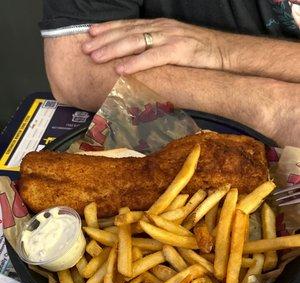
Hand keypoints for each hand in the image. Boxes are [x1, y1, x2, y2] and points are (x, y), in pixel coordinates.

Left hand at [82, 18, 223, 73]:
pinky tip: (121, 69)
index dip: (108, 29)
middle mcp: (161, 28)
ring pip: (135, 42)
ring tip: (95, 57)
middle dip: (104, 40)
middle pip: (127, 32)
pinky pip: (153, 57)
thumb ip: (156, 48)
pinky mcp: (179, 51)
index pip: (128, 25)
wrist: (225, 52)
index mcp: (159, 26)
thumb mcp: (174, 44)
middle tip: (85, 48)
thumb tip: (137, 59)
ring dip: (113, 49)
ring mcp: (170, 38)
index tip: (90, 34)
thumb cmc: (198, 52)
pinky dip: (135, 63)